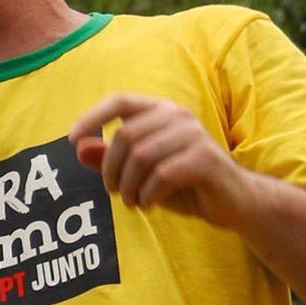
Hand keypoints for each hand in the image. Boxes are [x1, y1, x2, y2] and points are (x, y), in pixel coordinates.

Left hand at [69, 93, 254, 229]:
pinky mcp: (205, 159)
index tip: (71, 140)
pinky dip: (147, 195)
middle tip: (113, 192)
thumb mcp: (141, 172)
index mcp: (162, 110)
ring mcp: (194, 135)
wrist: (234, 203)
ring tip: (132, 202)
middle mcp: (178, 115)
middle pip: (125, 135)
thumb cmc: (184, 184)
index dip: (92, 117)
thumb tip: (78, 147)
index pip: (120, 101)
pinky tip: (148, 204)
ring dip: (129, 186)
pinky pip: (161, 175)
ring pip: (141, 156)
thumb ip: (110, 158)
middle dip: (110, 168)